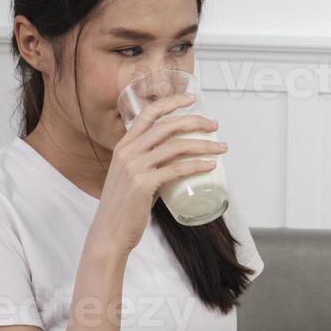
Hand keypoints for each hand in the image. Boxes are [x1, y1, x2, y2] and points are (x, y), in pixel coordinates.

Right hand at [89, 94, 224, 252]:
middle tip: (214, 125)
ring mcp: (134, 167)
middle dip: (195, 122)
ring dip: (204, 145)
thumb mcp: (131, 176)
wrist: (109, 232)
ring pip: (176, 146)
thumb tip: (177, 161)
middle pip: (167, 126)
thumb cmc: (125, 206)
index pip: (147, 114)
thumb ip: (149, 165)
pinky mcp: (142, 184)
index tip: (191, 99)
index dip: (170, 102)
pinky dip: (197, 165)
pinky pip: (176, 169)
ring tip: (221, 148)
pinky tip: (210, 165)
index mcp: (123, 146)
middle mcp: (127, 152)